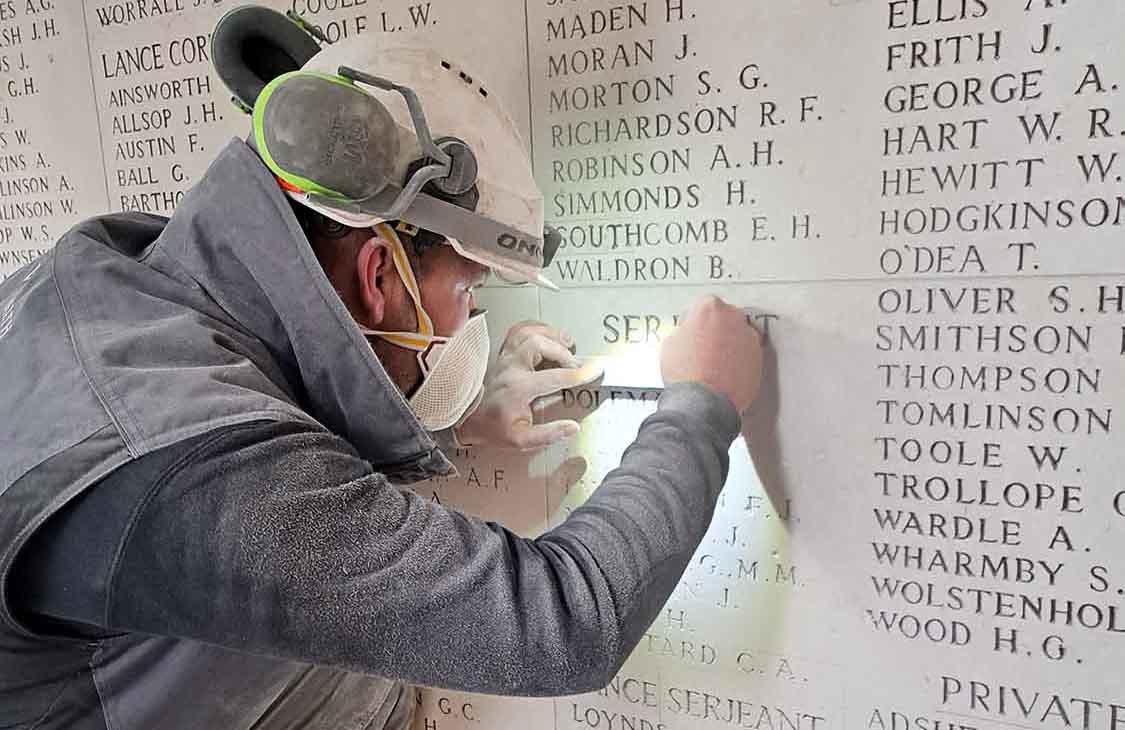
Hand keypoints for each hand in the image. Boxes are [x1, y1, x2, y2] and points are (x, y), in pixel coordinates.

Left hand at [455, 321, 602, 450]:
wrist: (469, 420)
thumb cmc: (493, 428)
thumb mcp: (521, 440)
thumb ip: (548, 435)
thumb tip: (571, 427)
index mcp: (518, 388)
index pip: (554, 376)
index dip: (578, 374)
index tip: (594, 372)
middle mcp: (510, 368)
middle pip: (539, 344)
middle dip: (562, 352)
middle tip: (576, 364)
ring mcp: (505, 357)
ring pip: (528, 332)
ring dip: (551, 334)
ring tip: (567, 342)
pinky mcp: (503, 353)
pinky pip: (518, 330)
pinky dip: (536, 327)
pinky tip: (547, 333)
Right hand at [660, 295, 762, 413]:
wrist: (704, 402)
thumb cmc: (687, 373)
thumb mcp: (670, 343)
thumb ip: (685, 330)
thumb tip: (689, 334)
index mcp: (710, 307)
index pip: (703, 306)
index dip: (695, 321)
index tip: (692, 331)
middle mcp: (734, 318)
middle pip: (725, 318)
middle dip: (716, 330)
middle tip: (703, 347)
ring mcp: (749, 338)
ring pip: (738, 336)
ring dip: (729, 345)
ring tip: (713, 364)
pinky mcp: (759, 359)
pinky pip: (747, 355)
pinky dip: (739, 361)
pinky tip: (724, 373)